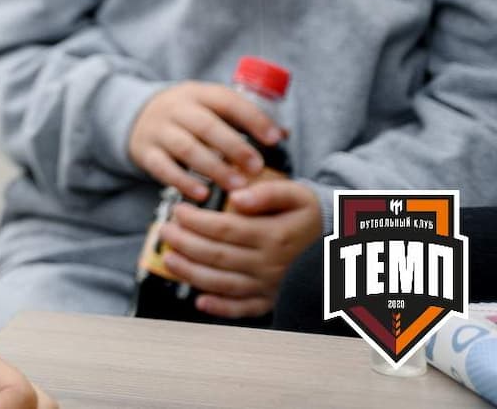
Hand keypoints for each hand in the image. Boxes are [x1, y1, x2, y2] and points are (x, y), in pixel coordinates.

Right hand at [127, 82, 283, 201]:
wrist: (137, 116)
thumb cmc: (189, 116)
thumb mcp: (210, 107)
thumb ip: (242, 119)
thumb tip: (282, 134)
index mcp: (198, 94)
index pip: (227, 101)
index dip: (252, 118)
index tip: (274, 139)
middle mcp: (176, 109)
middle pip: (206, 126)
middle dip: (234, 147)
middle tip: (257, 168)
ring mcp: (158, 130)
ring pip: (186, 148)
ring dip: (213, 168)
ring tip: (236, 186)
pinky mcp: (146, 152)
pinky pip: (163, 167)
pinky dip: (183, 181)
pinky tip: (202, 195)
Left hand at [155, 178, 323, 318]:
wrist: (338, 244)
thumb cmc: (309, 214)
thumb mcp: (295, 194)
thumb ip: (266, 193)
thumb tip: (236, 199)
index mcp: (274, 235)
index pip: (224, 229)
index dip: (196, 221)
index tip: (177, 210)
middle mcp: (271, 264)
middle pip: (218, 255)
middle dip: (185, 243)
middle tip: (164, 231)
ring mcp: (271, 286)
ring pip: (224, 283)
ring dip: (192, 273)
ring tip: (169, 259)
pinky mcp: (272, 300)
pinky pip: (244, 309)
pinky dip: (221, 308)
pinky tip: (199, 301)